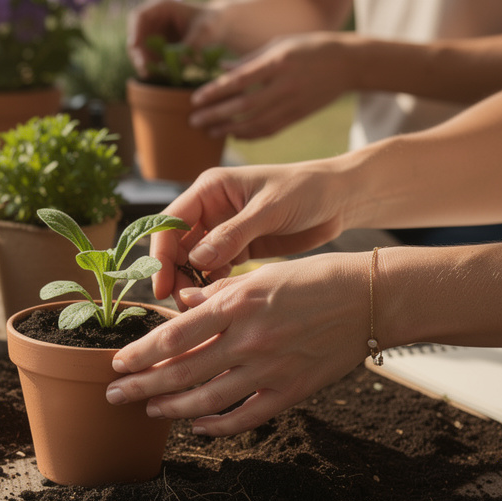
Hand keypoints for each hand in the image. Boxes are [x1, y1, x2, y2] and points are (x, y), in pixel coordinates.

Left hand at [106, 254, 368, 435]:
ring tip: (149, 410)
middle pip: (182, 371)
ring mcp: (271, 370)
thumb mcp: (262, 274)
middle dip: (142, 386)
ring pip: (208, 399)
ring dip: (172, 408)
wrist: (372, 299)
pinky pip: (246, 417)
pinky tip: (197, 426)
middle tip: (114, 395)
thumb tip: (182, 303)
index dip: (141, 353)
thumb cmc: (316, 279)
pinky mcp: (292, 391)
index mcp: (239, 304)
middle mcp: (249, 339)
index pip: (175, 335)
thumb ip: (219, 293)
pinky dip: (217, 426)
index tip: (117, 362)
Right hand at [127, 0, 222, 78]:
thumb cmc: (212, 24)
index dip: (134, 30)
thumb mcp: (205, 32)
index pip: (140, 16)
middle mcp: (155, 21)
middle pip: (137, 36)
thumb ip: (192, 45)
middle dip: (139, 53)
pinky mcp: (158, 49)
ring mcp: (155, 35)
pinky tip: (159, 75)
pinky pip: (149, 59)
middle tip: (145, 68)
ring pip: (140, 50)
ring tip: (153, 74)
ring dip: (144, 63)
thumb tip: (180, 62)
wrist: (218, 30)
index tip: (134, 45)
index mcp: (163, 8)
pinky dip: (152, 67)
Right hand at [150, 164, 348, 300]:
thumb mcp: (269, 209)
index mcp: (210, 189)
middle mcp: (210, 209)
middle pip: (177, 246)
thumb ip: (233, 234)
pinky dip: (211, 286)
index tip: (162, 282)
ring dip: (191, 284)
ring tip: (195, 309)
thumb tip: (196, 260)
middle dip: (174, 273)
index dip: (161, 252)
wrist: (340, 200)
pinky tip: (214, 303)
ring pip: (193, 262)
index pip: (171, 222)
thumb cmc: (306, 190)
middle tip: (178, 303)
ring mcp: (223, 231)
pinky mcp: (239, 250)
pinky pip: (215, 271)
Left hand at [191, 32, 353, 139]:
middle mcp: (285, 84)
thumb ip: (250, 60)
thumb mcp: (279, 45)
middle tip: (194, 121)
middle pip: (244, 105)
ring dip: (229, 129)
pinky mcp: (298, 116)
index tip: (195, 99)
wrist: (348, 63)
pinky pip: (270, 130)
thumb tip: (222, 69)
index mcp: (278, 62)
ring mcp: (293, 103)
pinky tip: (234, 135)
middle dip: (216, 115)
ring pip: (256, 123)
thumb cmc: (309, 48)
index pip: (240, 80)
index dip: (215, 92)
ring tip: (209, 131)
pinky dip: (249, 135)